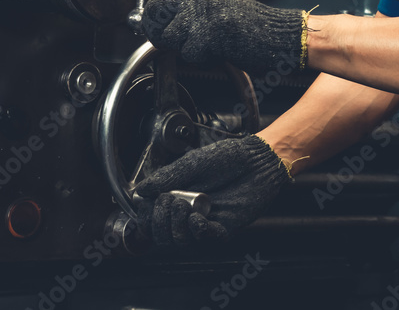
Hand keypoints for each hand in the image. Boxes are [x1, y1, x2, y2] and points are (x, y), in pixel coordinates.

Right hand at [135, 135, 290, 247]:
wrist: (257, 158)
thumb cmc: (228, 157)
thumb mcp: (191, 163)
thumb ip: (166, 178)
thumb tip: (141, 191)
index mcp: (177, 198)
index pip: (151, 220)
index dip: (145, 217)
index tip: (148, 203)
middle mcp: (188, 214)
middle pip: (162, 237)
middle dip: (159, 222)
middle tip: (169, 200)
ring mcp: (205, 223)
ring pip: (180, 242)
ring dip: (176, 225)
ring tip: (184, 205)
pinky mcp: (223, 228)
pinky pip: (203, 239)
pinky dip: (196, 230)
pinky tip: (197, 216)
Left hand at [141, 0, 307, 73]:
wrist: (283, 36)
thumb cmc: (256, 30)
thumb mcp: (221, 12)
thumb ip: (194, 15)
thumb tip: (167, 29)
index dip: (153, 19)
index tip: (157, 32)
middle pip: (155, 14)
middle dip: (160, 34)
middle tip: (175, 45)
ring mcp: (206, 14)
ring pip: (170, 37)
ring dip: (185, 49)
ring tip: (206, 50)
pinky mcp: (212, 32)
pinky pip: (190, 53)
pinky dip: (203, 59)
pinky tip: (220, 54)